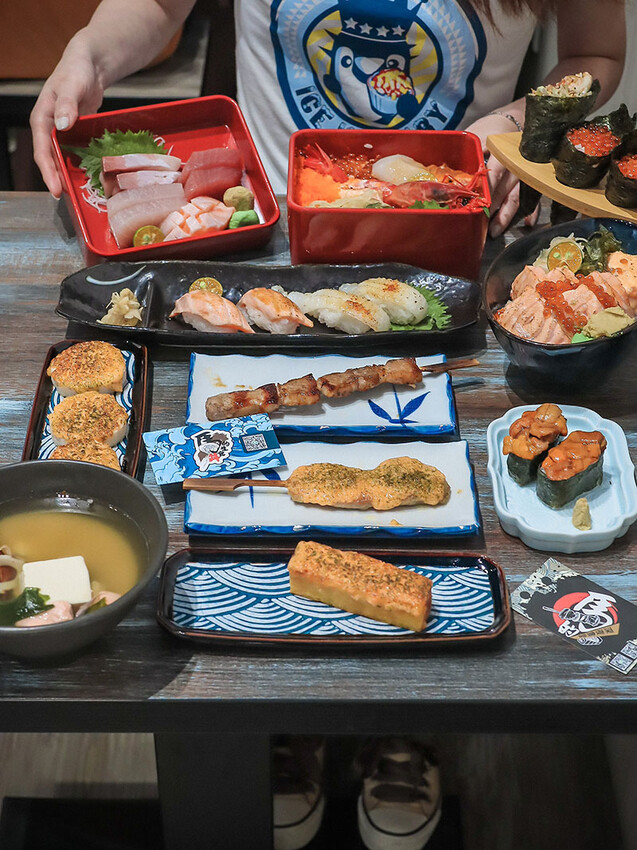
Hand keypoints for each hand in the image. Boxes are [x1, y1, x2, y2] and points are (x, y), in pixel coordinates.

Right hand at [30, 41, 104, 197]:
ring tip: (76, 192)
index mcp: (41, 118)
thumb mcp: (72, 86)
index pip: (41, 150)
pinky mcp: (72, 133)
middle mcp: (48, 128)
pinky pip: (73, 153)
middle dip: (56, 178)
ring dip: (66, 175)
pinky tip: (88, 176)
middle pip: (49, 159)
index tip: (56, 189)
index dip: (48, 171)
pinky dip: (78, 165)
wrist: (88, 65)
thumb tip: (61, 125)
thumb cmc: (76, 71)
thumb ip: (67, 105)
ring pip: (61, 158)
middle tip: (68, 198)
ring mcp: (60, 132)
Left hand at [464, 113, 538, 236]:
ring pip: (515, 199)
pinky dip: (531, 212)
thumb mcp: (477, 133)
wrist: (517, 121)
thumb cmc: (492, 129)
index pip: (492, 175)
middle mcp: (514, 166)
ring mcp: (523, 175)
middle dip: (489, 211)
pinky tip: (527, 224)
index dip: (484, 192)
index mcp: (501, 153)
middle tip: (476, 227)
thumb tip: (451, 170)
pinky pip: (533, 198)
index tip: (475, 206)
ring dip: (504, 217)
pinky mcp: (529, 181)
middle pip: (501, 192)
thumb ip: (468, 152)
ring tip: (494, 232)